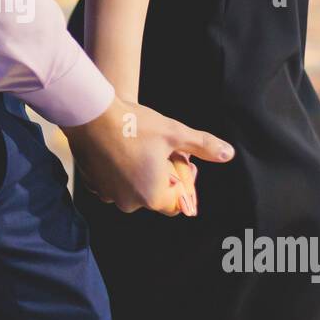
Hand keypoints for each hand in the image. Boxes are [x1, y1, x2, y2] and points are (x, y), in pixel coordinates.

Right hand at [64, 96, 232, 217]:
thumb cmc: (134, 125)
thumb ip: (203, 146)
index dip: (182, 185)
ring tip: (138, 149)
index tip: (179, 164)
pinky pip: (111, 184)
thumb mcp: (174, 133)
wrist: (90, 114)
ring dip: (137, 176)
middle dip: (159, 179)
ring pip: (130, 190)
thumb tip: (229, 154)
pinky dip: (117, 173)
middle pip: (152, 196)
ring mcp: (107, 194)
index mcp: (152, 195)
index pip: (176, 205)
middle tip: (160, 153)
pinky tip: (119, 151)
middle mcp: (128, 202)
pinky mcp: (91, 184)